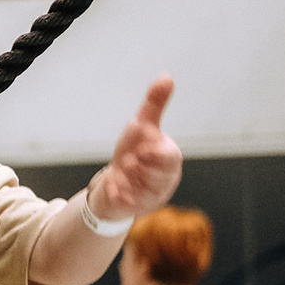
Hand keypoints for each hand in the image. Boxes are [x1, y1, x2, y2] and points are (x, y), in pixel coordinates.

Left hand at [93, 76, 180, 216]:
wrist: (118, 178)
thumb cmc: (135, 149)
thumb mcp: (143, 125)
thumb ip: (155, 104)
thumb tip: (166, 76)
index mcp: (170, 158)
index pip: (170, 157)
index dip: (156, 154)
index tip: (142, 150)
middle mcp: (165, 178)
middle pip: (159, 176)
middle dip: (141, 168)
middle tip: (129, 161)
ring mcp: (153, 195)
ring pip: (145, 191)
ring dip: (130, 181)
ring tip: (121, 173)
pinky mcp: (138, 207)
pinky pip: (131, 205)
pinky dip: (122, 197)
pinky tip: (115, 192)